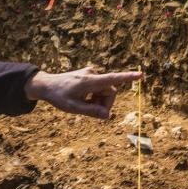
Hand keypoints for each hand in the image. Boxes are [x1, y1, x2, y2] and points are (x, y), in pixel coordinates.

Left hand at [24, 66, 142, 119]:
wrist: (47, 85)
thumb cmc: (59, 97)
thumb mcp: (73, 108)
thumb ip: (91, 111)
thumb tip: (107, 116)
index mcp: (89, 82)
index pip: (112, 80)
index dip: (127, 78)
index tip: (140, 75)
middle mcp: (92, 74)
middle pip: (110, 91)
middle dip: (105, 103)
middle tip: (93, 112)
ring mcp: (91, 73)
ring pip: (106, 90)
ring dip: (99, 100)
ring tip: (85, 104)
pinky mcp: (90, 74)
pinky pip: (100, 87)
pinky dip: (96, 95)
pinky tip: (84, 98)